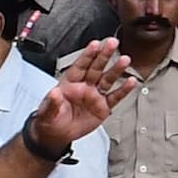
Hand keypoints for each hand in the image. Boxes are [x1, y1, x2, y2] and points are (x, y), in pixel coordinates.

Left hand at [22, 40, 136, 154]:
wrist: (57, 134)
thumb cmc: (50, 119)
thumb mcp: (47, 111)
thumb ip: (52, 102)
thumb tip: (55, 93)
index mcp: (69, 83)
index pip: (80, 66)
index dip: (87, 55)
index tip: (95, 44)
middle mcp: (84, 86)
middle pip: (96, 68)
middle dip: (104, 55)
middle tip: (112, 43)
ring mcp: (95, 96)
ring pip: (107, 79)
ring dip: (116, 69)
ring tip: (125, 60)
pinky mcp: (103, 107)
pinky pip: (115, 97)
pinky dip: (124, 89)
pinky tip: (131, 82)